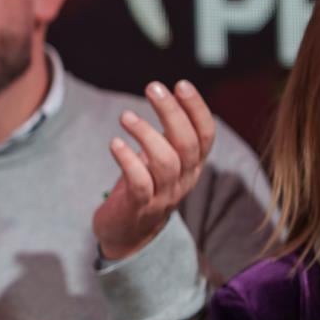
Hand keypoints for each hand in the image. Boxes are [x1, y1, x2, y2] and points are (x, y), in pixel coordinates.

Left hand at [91, 79, 214, 261]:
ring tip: (126, 116)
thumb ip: (167, 136)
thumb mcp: (161, 160)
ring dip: (146, 134)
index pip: (205, 135)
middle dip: (172, 113)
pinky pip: (139, 183)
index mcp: (192, 165)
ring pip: (165, 162)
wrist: (128, 235)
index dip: (196, 109)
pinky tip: (115, 143)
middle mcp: (183, 180)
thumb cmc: (143, 188)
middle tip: (153, 88)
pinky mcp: (139, 207)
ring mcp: (163, 196)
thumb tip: (166, 97)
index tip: (181, 84)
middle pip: (187, 144)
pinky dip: (128, 160)